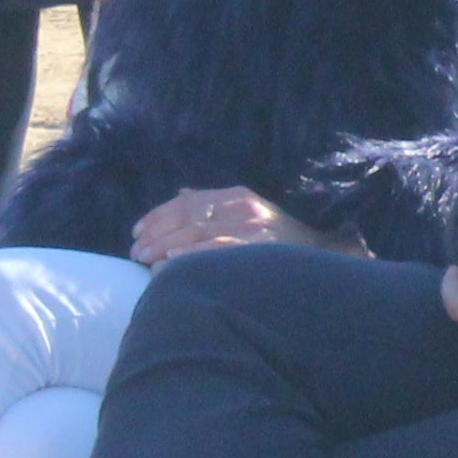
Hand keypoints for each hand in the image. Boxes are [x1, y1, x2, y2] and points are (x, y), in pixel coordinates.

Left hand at [131, 186, 327, 265]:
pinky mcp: (258, 248)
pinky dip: (192, 256)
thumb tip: (182, 194)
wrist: (323, 254)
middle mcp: (243, 207)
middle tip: (135, 252)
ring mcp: (252, 228)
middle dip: (156, 234)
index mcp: (238, 195)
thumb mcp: (250, 212)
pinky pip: (217, 251)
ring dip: (166, 246)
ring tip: (145, 260)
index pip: (188, 201)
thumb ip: (215, 203)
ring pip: (197, 233)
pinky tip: (172, 263)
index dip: (157, 215)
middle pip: (188, 218)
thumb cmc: (280, 239)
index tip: (136, 231)